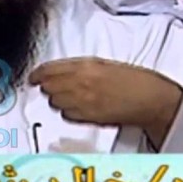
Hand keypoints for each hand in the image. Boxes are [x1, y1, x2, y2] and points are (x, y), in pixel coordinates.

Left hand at [27, 57, 182, 134]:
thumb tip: (59, 71)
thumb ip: (78, 66)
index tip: (33, 77)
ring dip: (59, 99)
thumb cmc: (133, 80)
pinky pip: (67, 115)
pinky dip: (69, 111)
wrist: (149, 99)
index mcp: (85, 66)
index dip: (38, 74)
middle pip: (48, 87)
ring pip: (55, 102)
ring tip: (72, 96)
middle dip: (49, 86)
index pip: (49, 70)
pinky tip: (80, 106)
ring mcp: (83, 102)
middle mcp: (81, 84)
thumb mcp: (103, 64)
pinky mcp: (88, 118)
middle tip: (54, 85)